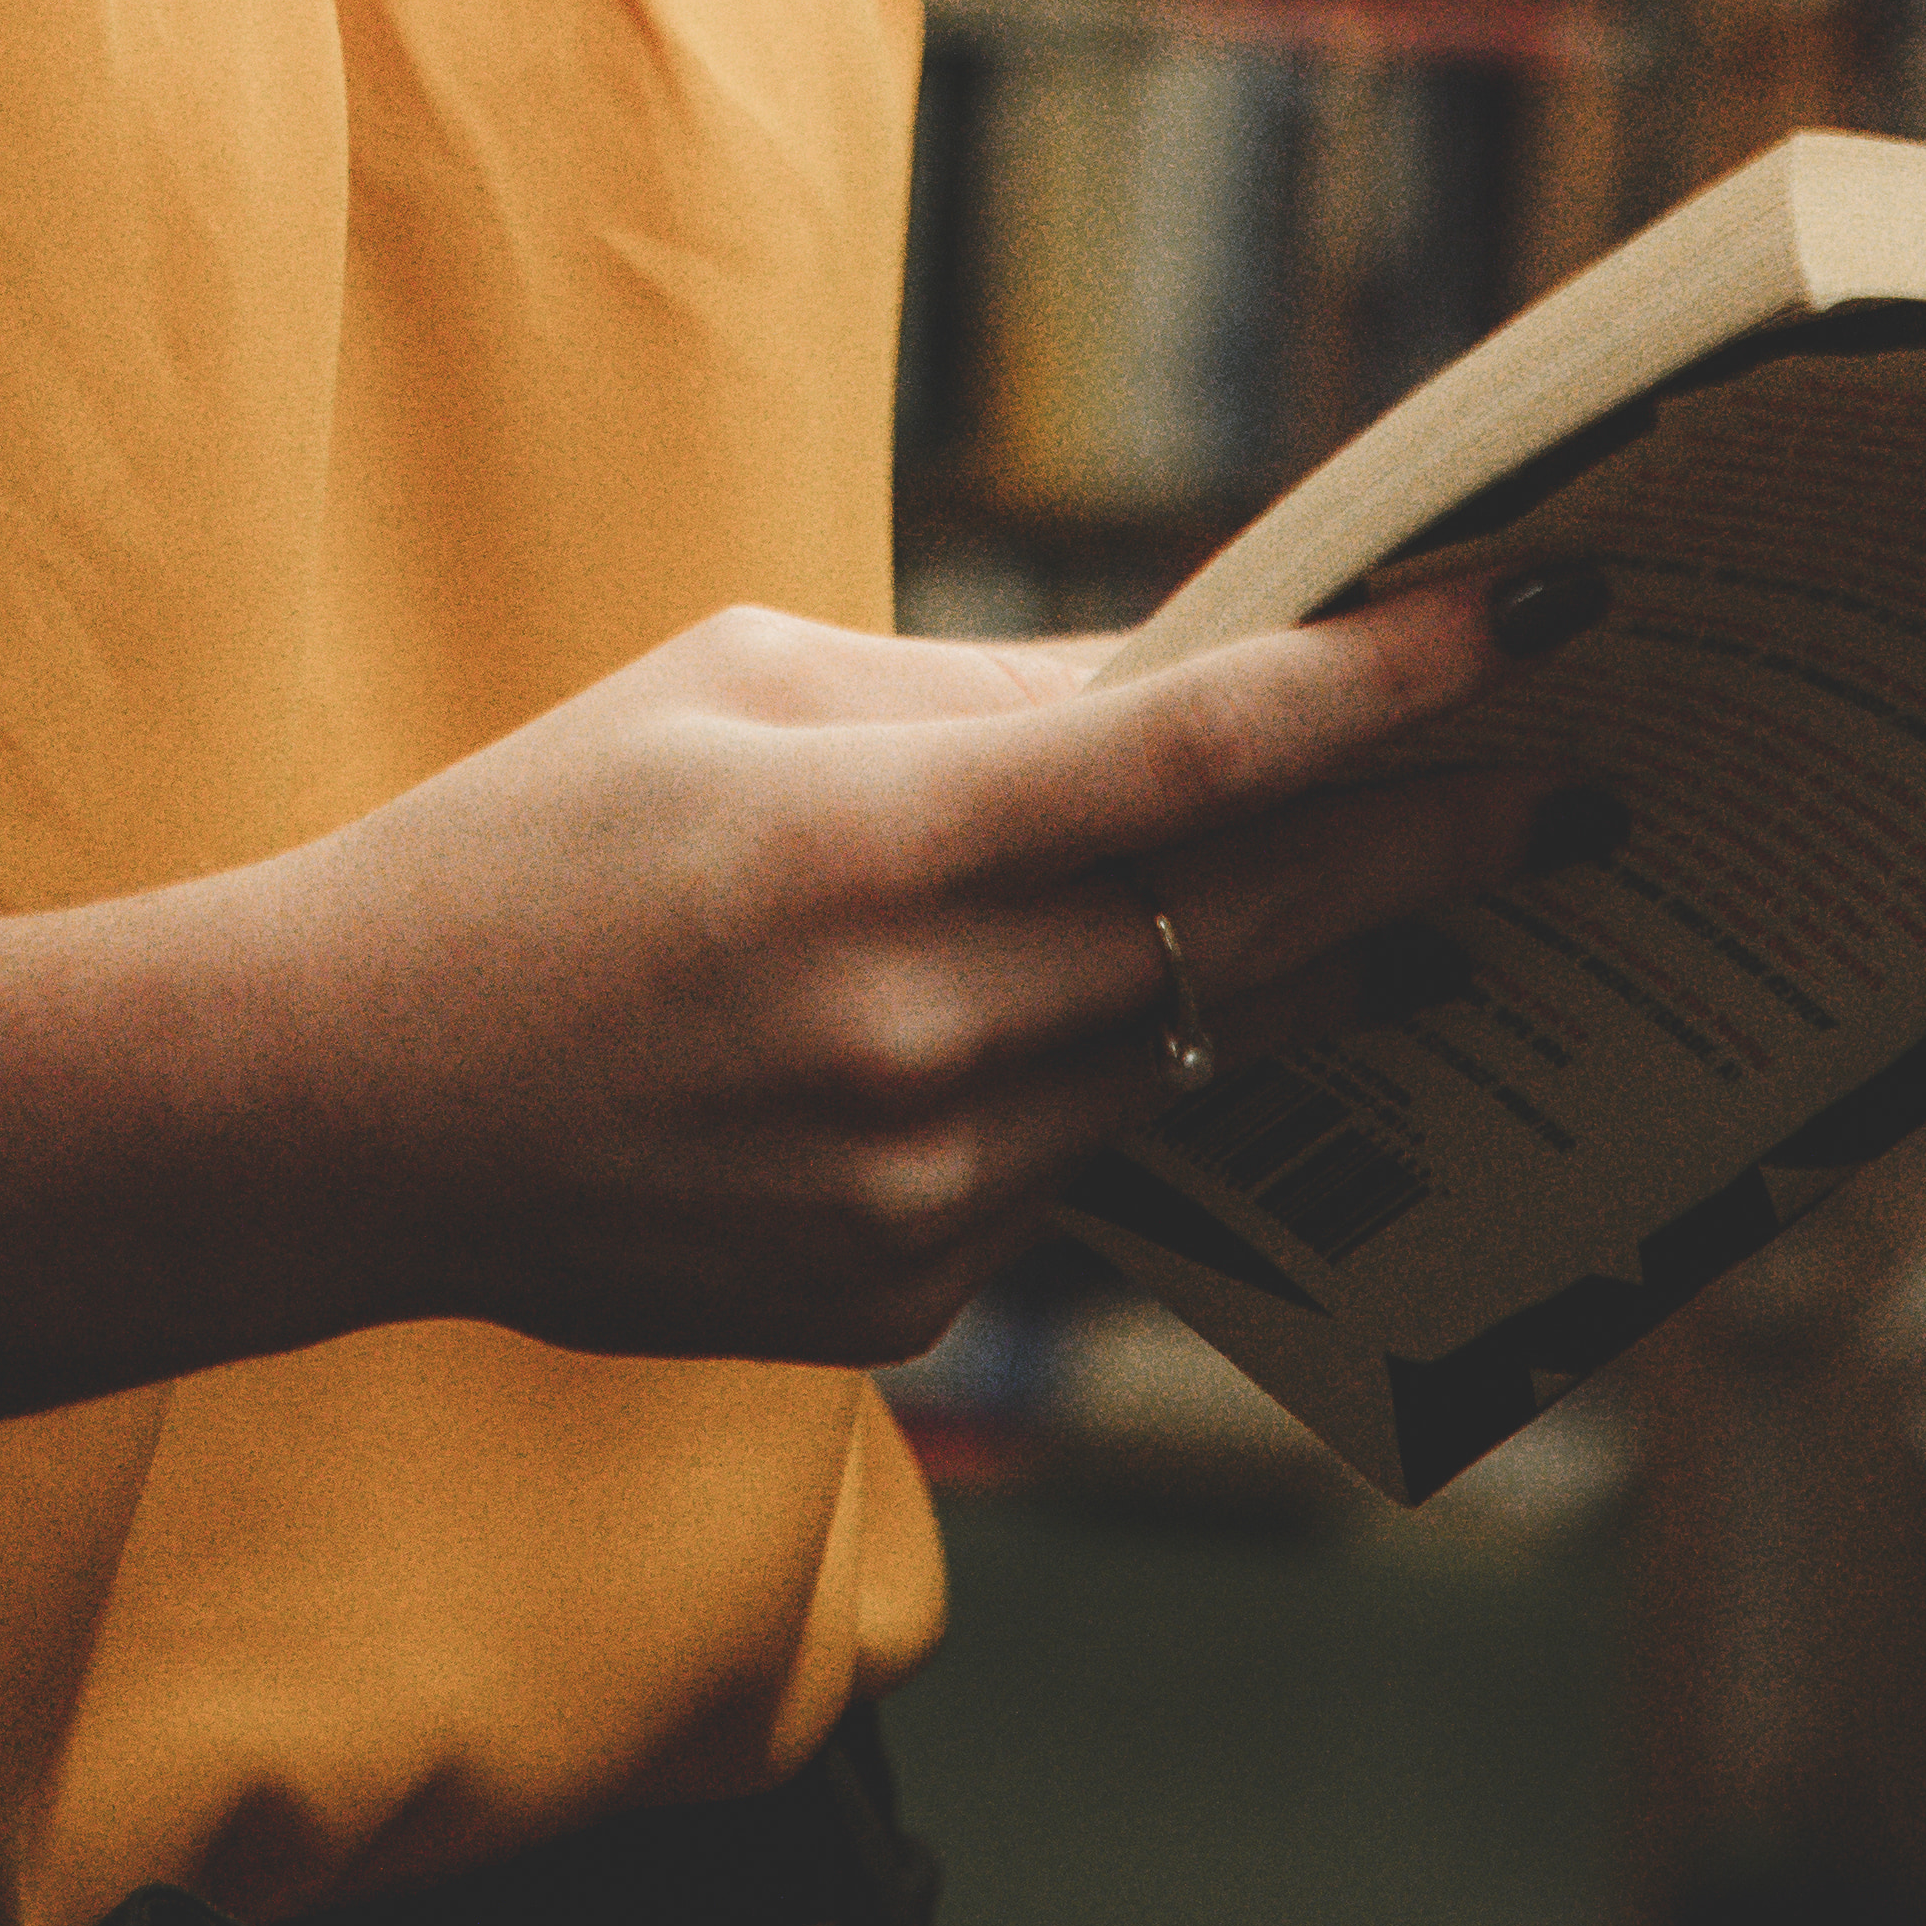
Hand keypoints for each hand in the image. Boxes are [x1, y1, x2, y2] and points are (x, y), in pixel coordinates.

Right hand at [271, 576, 1585, 1372]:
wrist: (353, 1104)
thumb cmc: (543, 841)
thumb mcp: (740, 691)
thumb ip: (976, 695)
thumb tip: (1190, 679)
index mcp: (866, 840)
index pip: (1198, 754)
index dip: (1386, 685)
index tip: (1536, 622)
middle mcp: (916, 1033)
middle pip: (1253, 922)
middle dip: (1433, 841)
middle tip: (1572, 781)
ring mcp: (919, 1193)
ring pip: (1196, 1058)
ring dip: (1328, 976)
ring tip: (1446, 899)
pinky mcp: (906, 1303)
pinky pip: (1081, 1169)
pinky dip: (1129, 1081)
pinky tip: (1177, 1020)